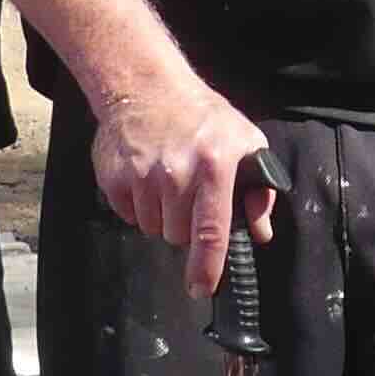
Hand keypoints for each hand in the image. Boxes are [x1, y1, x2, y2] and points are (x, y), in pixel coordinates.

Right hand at [92, 66, 275, 300]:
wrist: (147, 87)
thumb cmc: (203, 118)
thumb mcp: (245, 141)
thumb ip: (258, 189)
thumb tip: (260, 231)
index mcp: (214, 166)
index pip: (211, 230)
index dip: (207, 266)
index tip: (202, 288)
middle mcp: (176, 172)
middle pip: (178, 235)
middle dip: (186, 227)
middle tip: (191, 196)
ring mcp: (141, 176)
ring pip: (153, 228)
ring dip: (162, 216)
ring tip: (169, 181)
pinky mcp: (114, 178)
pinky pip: (128, 215)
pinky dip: (138, 206)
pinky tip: (147, 177)